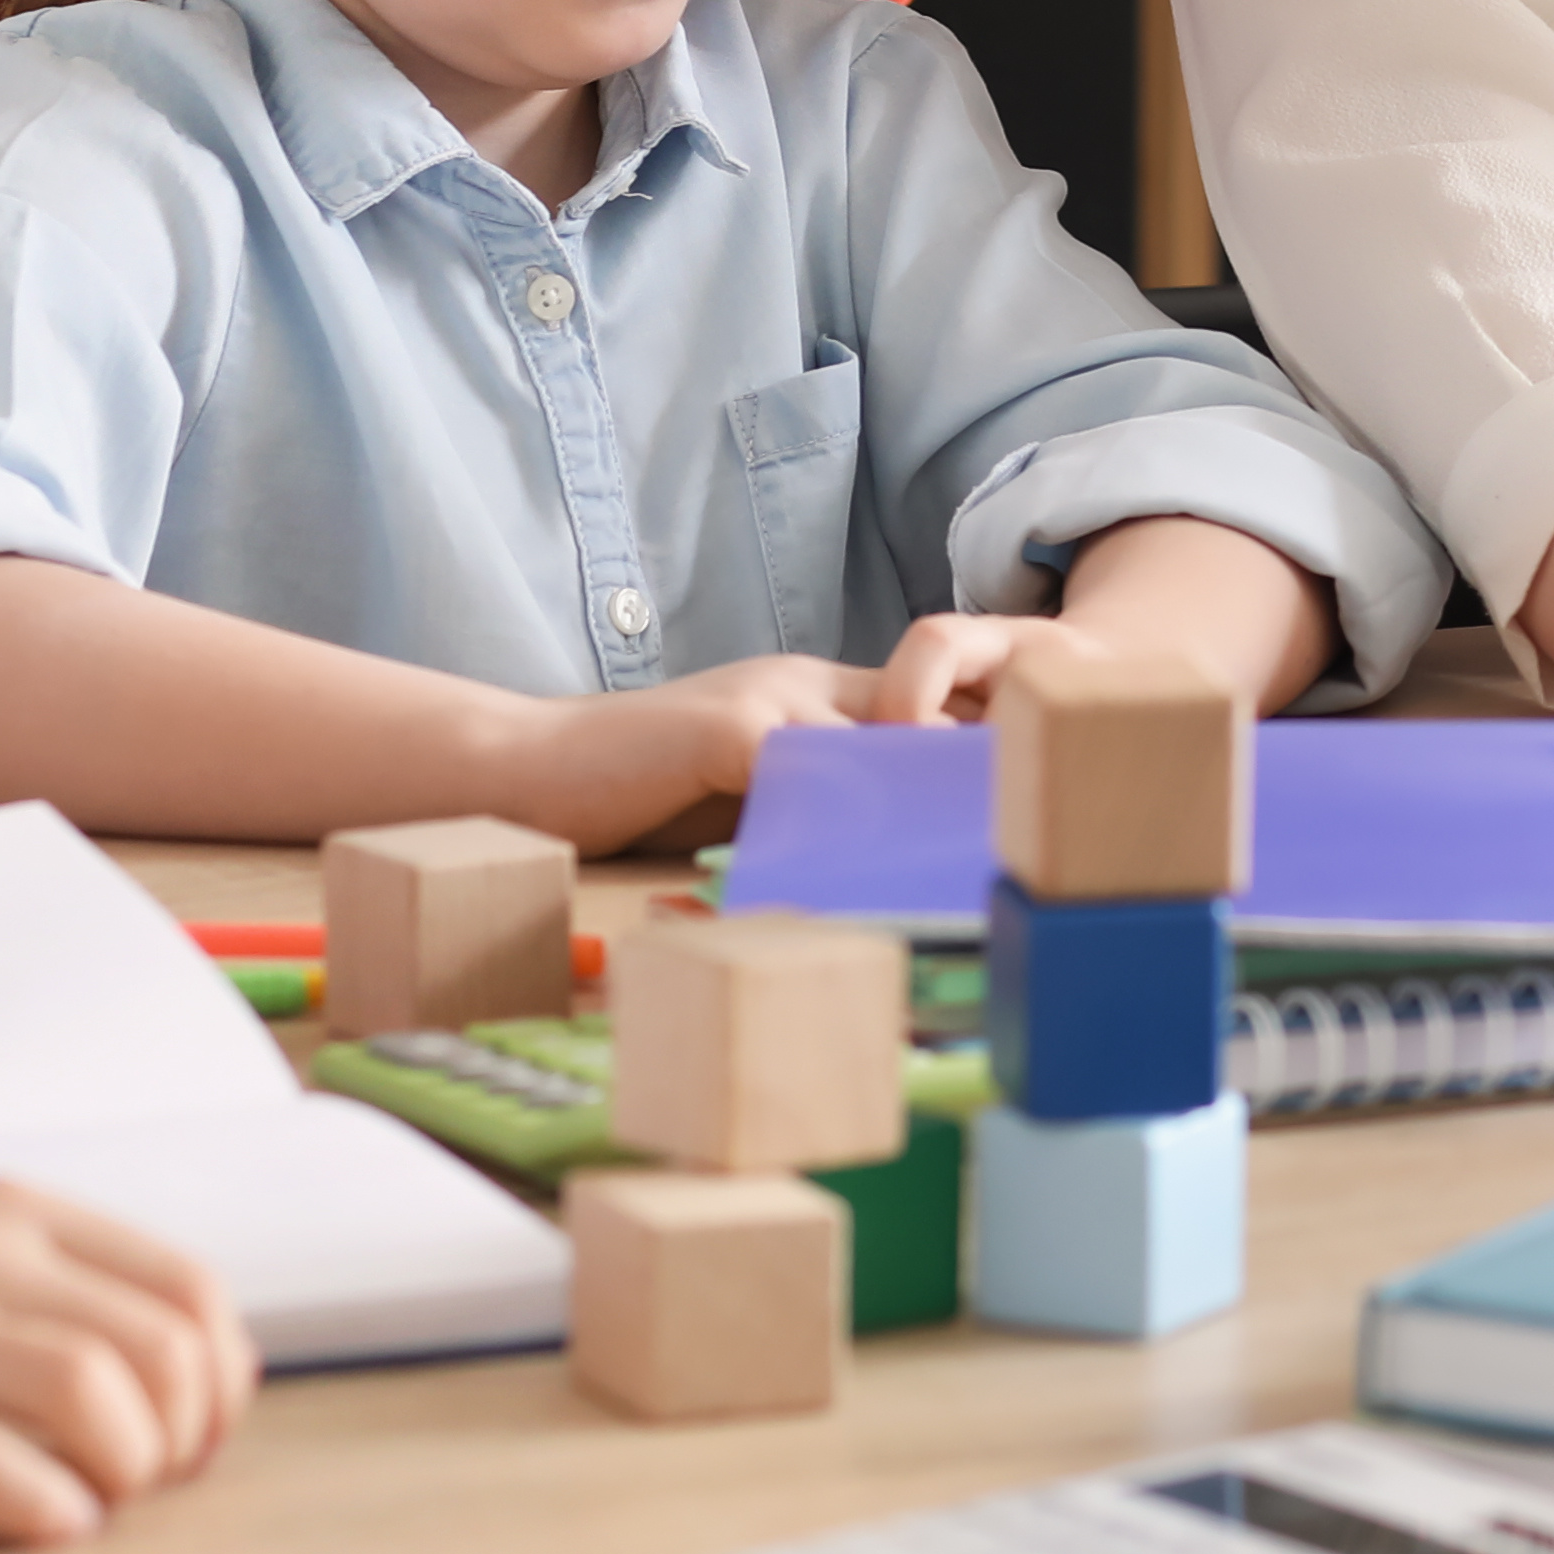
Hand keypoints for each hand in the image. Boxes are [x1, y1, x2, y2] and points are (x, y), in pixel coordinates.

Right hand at [0, 1182, 251, 1548]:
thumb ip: (77, 1288)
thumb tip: (208, 1372)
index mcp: (18, 1214)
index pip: (186, 1287)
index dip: (222, 1379)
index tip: (199, 1439)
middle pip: (153, 1347)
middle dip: (180, 1435)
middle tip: (148, 1483)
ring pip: (85, 1390)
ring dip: (124, 1468)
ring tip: (101, 1502)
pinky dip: (39, 1504)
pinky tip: (52, 1526)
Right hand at [574, 617, 1053, 843]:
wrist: (531, 766)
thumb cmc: (638, 788)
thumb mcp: (746, 788)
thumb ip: (812, 799)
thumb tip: (888, 857)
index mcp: (814, 696)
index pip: (923, 710)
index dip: (971, 759)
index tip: (1015, 815)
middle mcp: (803, 685)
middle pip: (925, 717)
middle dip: (972, 780)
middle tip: (1021, 845)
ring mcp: (767, 701)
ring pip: (882, 742)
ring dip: (927, 803)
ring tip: (976, 865)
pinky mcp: (728, 732)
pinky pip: (812, 769)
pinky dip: (848, 819)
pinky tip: (880, 868)